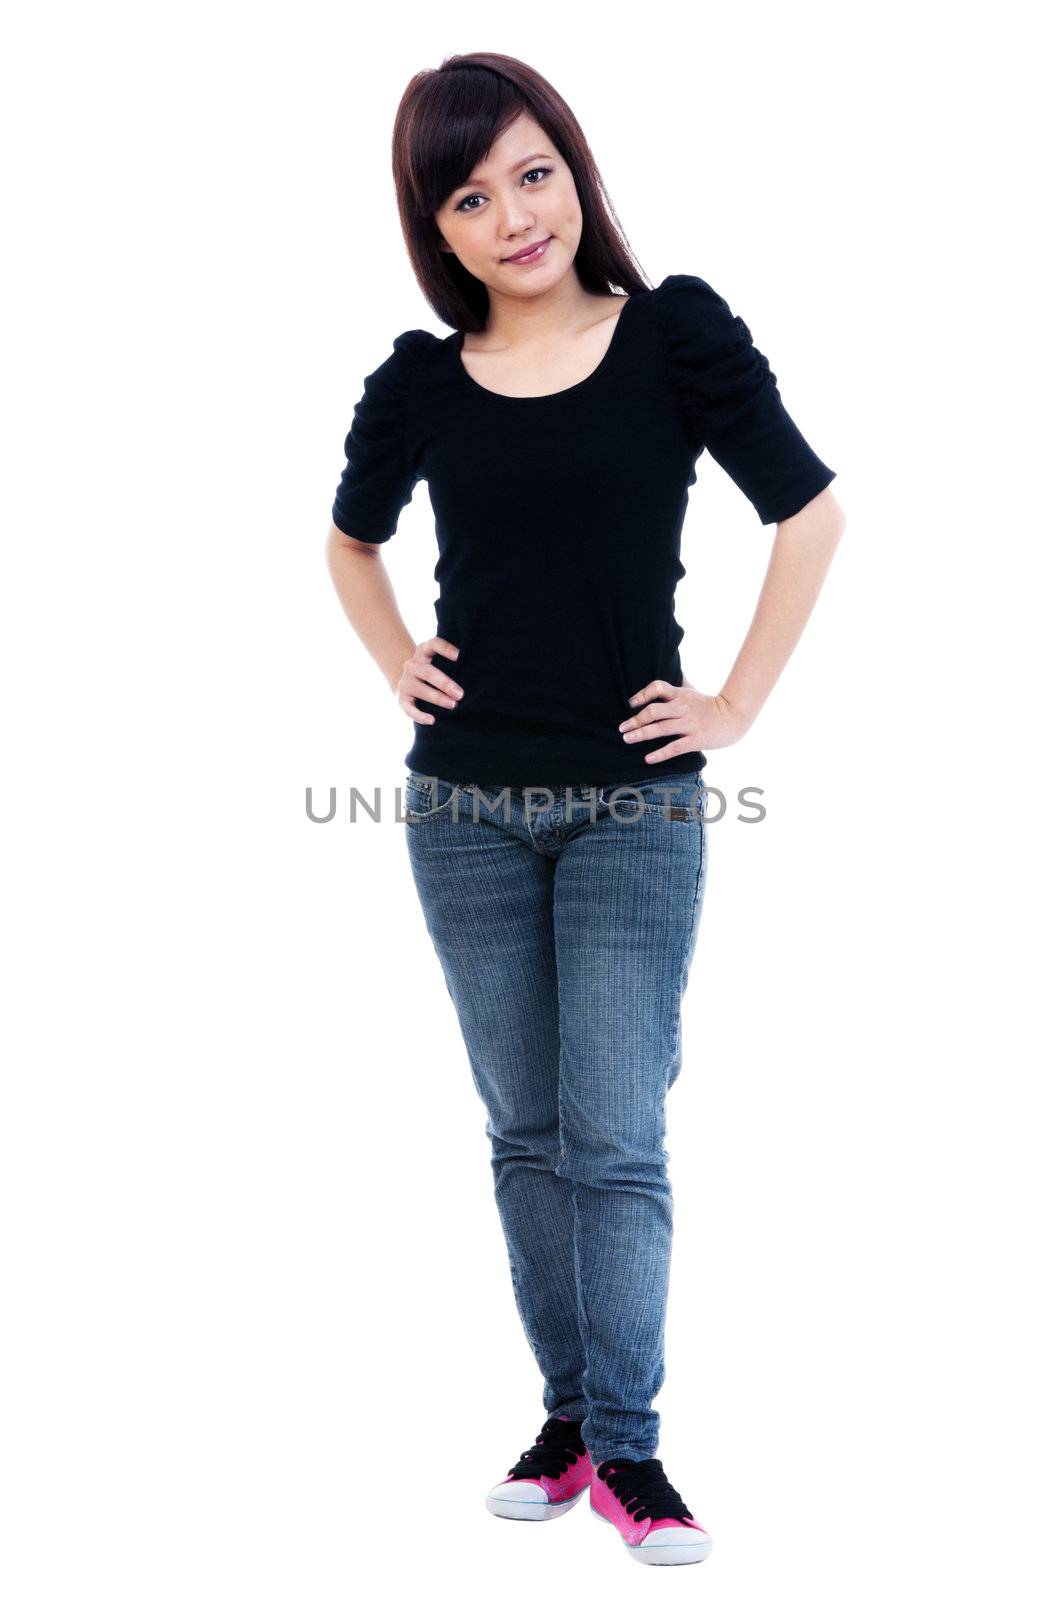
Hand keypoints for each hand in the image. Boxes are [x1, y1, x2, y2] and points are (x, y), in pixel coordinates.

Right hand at [396, 636, 463, 724]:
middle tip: (460, 694)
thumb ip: (452, 664)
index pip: (434, 645)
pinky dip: (420, 715)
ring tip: (453, 705)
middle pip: (428, 672)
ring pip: (420, 689)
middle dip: (445, 683)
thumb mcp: (438, 663)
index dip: (446, 649)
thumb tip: (477, 674)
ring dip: (437, 698)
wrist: (409, 685)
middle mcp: (412, 665)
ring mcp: (406, 682)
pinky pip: (409, 708)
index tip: (460, 656)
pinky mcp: (401, 699)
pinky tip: (432, 720)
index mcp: (423, 651)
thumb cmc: (433, 673)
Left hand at [617, 675, 748, 761]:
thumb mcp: (692, 690)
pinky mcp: (696, 740)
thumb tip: (669, 665)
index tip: (631, 703)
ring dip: (641, 734)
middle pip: (654, 711)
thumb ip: (678, 682)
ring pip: (661, 729)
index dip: (642, 694)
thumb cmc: (708, 705)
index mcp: (680, 694)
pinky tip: (648, 758)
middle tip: (622, 727)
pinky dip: (660, 754)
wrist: (732, 718)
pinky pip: (675, 747)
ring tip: (627, 739)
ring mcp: (689, 724)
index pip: (658, 687)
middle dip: (635, 719)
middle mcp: (682, 708)